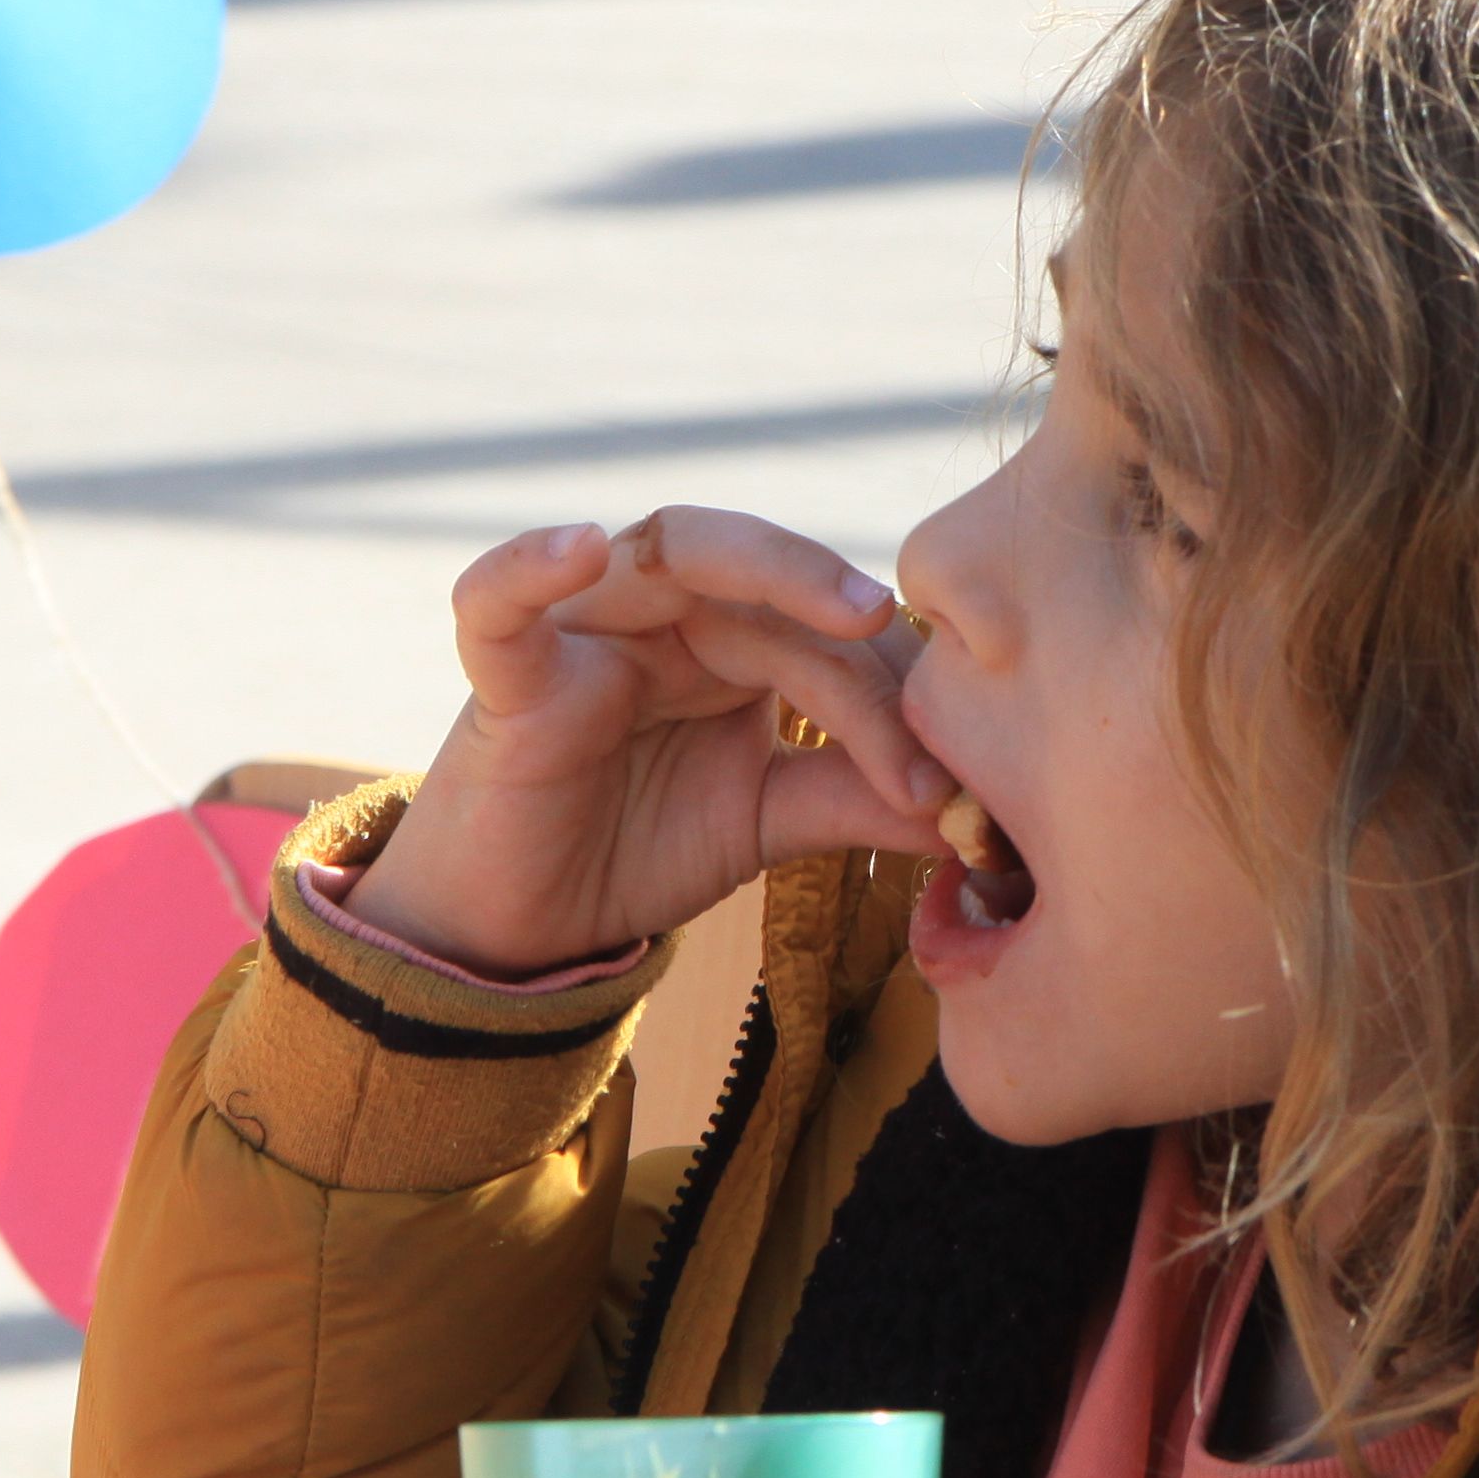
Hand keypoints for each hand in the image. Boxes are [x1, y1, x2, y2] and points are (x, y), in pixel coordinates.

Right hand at [346, 509, 948, 976]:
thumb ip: (857, 797)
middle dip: (855, 640)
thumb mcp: (769, 819)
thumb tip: (977, 809)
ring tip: (853, 610)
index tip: (949, 791)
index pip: (825, 633)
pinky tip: (576, 549)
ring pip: (673, 552)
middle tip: (926, 685)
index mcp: (729, 639)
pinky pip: (501, 600)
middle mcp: (663, 613)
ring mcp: (586, 630)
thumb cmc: (636, 849)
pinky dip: (529, 565)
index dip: (894, 700)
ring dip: (771, 571)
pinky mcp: (507, 674)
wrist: (525, 928)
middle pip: (769, 579)